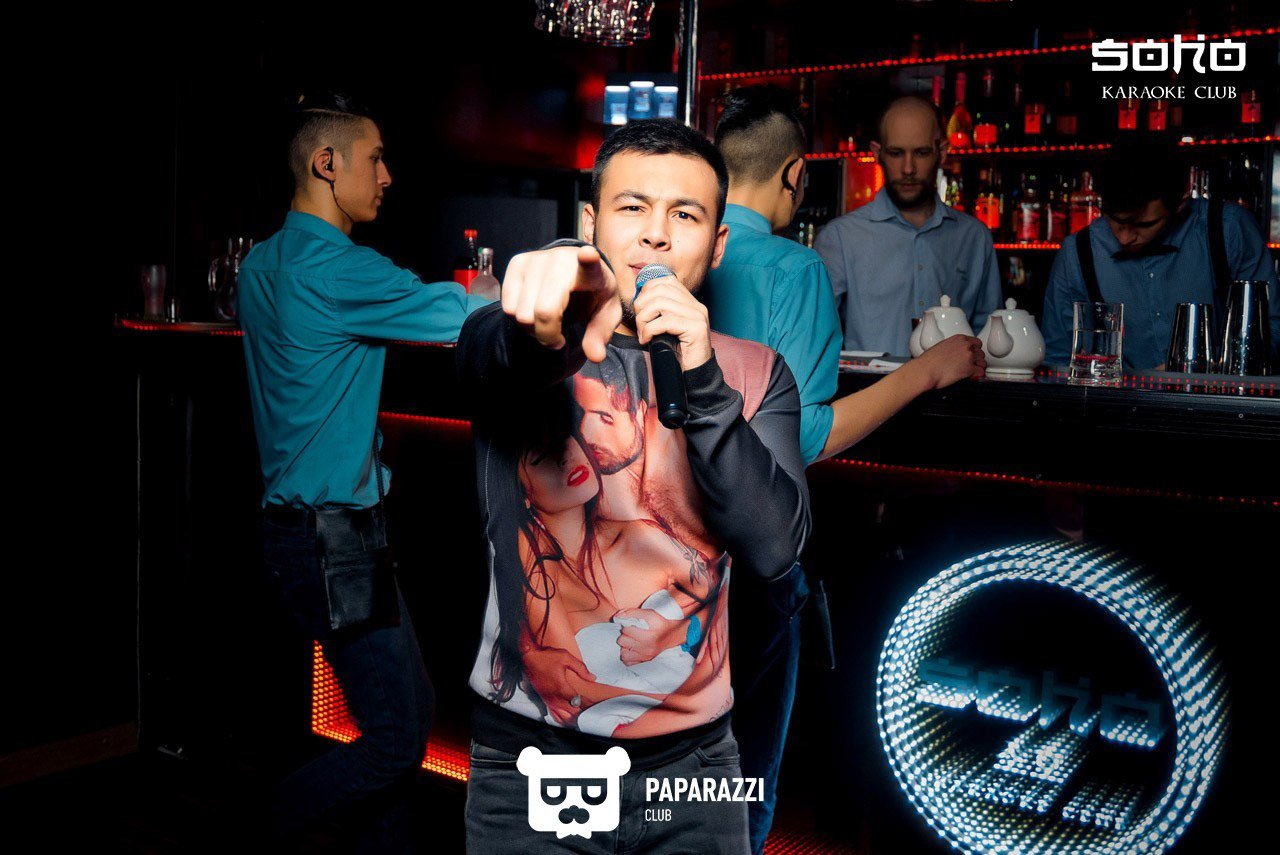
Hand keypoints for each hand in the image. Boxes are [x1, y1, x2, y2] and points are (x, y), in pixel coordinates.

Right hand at [501, 244, 620, 361]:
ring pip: (522, 313)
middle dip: (548, 336)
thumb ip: (600, 336)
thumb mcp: (605, 317)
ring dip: (533, 329)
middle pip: (544, 311)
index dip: (588, 260)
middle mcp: (561, 260)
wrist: (574, 271)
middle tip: (558, 339)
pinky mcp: (517, 263)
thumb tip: (595, 356)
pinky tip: (534, 312)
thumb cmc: (592, 296)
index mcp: (592, 271)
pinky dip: (519, 320)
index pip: (589, 263)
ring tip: (547, 323)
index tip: (588, 255)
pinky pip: (508, 307)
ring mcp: (536, 259)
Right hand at [522, 645, 596, 724]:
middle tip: (590, 710)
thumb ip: (581, 668)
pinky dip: (562, 716)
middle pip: (571, 711)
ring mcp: (548, 699)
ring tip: (581, 715)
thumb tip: (593, 678)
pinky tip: (567, 717)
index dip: (587, 703)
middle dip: (581, 712)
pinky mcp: (544, 699)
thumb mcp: (566, 658)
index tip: (594, 703)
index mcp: (562, 688)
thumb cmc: (548, 657)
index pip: (578, 701)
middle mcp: (554, 697)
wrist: (529, 658)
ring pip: (562, 715)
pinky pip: (554, 713)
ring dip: (572, 715)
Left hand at [615, 608, 684, 664]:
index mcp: (650, 635)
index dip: (627, 625)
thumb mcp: (650, 613)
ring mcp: (646, 656)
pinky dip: (627, 656)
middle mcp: (648, 648)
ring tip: (630, 641)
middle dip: (624, 635)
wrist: (674, 634)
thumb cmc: (661, 622)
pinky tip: (632, 649)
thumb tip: (617, 616)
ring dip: (624, 647)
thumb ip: (633, 613)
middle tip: (630, 633)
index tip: (631, 625)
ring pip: (623, 654)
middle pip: (623, 641)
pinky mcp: (645, 661)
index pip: (626, 630)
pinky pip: (628, 662)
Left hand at [633, 275, 711, 370]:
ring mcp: (697, 316)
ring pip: (660, 304)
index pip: (666, 281)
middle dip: (642, 305)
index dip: (647, 290)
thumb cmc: (677, 352)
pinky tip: (647, 340)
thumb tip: (638, 299)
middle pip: (660, 290)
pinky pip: (664, 322)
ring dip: (644, 319)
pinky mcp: (696, 328)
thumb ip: (659, 312)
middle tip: (639, 324)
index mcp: (690, 302)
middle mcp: (696, 305)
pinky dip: (650, 330)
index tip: (640, 308)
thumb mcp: (666, 327)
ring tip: (643, 333)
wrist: (695, 374)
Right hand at [915, 335, 985, 387]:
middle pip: (981, 353)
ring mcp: (969, 357)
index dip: (975, 351)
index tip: (972, 356)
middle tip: (969, 366)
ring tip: (969, 373)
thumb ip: (953, 348)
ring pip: (983, 363)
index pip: (977, 343)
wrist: (924, 370)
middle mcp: (966, 346)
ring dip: (978, 369)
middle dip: (976, 361)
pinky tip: (970, 377)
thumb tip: (957, 355)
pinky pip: (981, 373)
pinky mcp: (969, 369)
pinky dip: (977, 377)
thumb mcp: (941, 347)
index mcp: (959, 339)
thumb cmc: (927, 362)